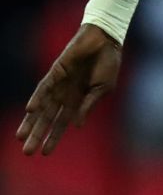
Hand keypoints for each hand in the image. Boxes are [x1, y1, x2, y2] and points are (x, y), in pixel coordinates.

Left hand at [17, 25, 121, 155]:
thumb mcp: (102, 89)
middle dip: (37, 135)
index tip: (44, 153)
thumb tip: (76, 125)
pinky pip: (44, 87)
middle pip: (47, 119)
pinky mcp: (56, 71)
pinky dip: (37, 98)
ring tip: (20, 136)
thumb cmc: (108, 63)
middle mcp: (64, 94)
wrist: (106, 41)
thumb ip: (87, 106)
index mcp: (78, 100)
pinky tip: (30, 110)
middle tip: (26, 152)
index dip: (53, 137)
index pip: (62, 123)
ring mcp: (59, 83)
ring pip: (41, 107)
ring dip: (31, 122)